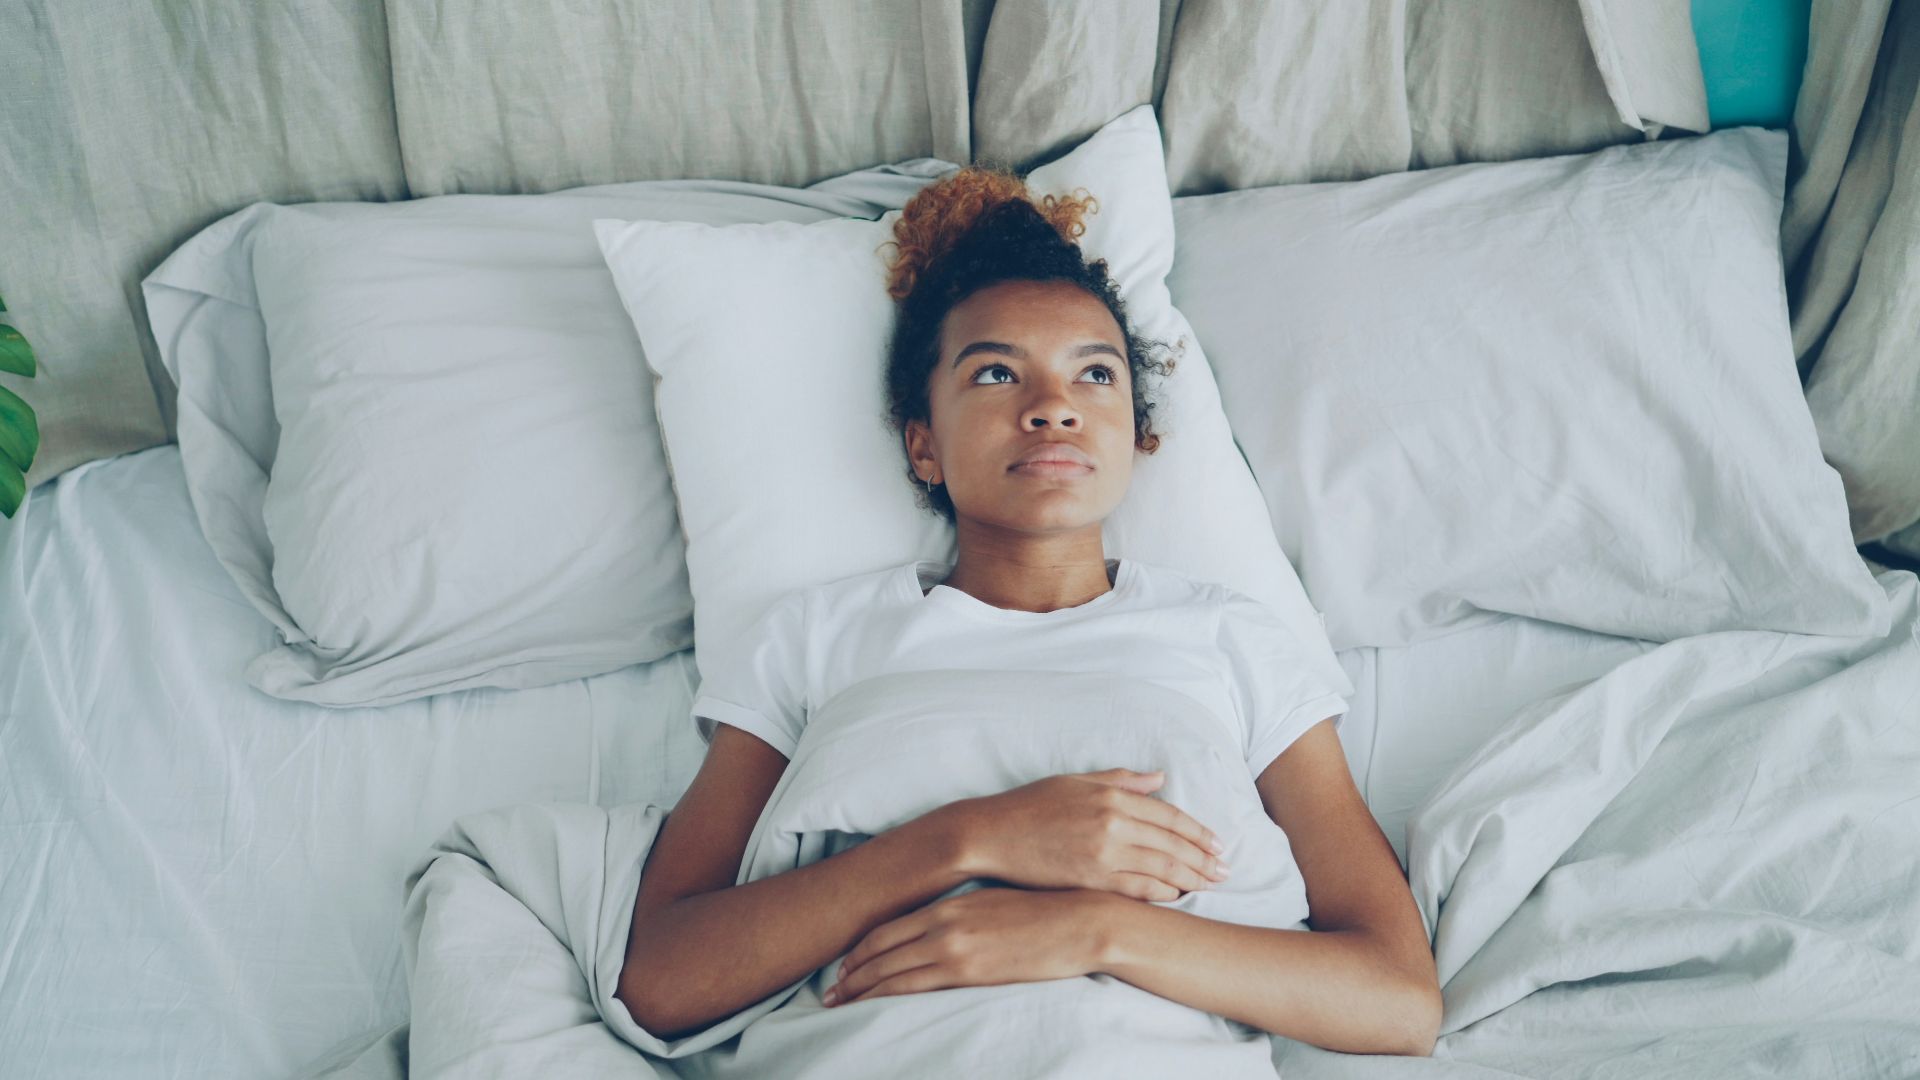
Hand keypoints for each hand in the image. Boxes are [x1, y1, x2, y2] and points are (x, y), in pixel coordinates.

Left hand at [822, 887, 1105, 1006]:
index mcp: (948, 904)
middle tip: (829, 992)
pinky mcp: (969, 971)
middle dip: (850, 974)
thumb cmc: (1045, 914)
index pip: (888, 928)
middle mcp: (943, 923)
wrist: (1080, 921)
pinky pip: (914, 987)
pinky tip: (871, 1007)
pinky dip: (885, 997)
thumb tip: (941, 931)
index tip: (844, 965)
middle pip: (880, 950)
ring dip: (859, 989)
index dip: (861, 949)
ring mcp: (954, 947)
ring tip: (838, 1005)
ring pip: (890, 972)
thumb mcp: (994, 905)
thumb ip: (963, 917)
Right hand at [950, 767, 1229, 901]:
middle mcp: (1113, 822)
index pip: (1169, 815)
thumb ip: (1121, 780)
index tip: (1217, 844)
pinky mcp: (1090, 878)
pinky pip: (1137, 888)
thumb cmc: (1030, 805)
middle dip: (1204, 857)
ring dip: (1191, 877)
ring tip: (1211, 885)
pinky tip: (1177, 898)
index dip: (1197, 831)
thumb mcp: (1076, 782)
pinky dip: (1162, 893)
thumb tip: (1159, 778)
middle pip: (1172, 843)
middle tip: (1226, 870)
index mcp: (1111, 795)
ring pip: (1161, 867)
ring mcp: (1103, 852)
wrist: (990, 834)